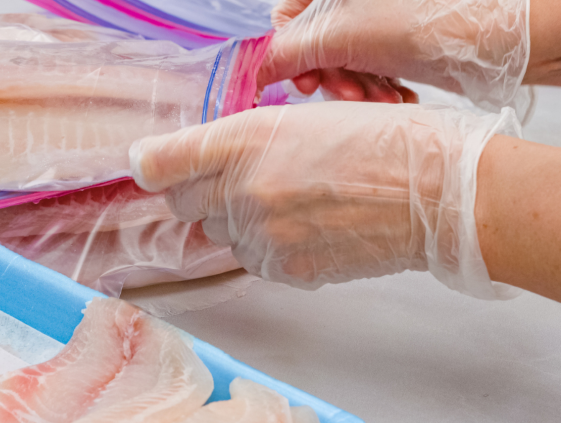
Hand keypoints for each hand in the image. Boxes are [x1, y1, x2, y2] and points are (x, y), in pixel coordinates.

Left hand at [130, 102, 520, 298]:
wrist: (436, 193)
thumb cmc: (381, 143)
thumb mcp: (303, 118)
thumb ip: (240, 140)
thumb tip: (196, 161)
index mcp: (246, 138)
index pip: (160, 162)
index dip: (153, 163)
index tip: (153, 166)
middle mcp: (245, 189)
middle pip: (182, 204)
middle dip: (201, 192)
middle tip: (240, 178)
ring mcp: (263, 235)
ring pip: (219, 235)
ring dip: (237, 220)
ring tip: (289, 201)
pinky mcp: (285, 269)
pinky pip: (252, 260)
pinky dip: (267, 247)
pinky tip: (305, 228)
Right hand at [269, 0, 417, 104]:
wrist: (481, 34)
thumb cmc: (407, 22)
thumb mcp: (332, 37)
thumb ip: (283, 55)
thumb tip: (255, 74)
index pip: (286, 17)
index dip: (289, 55)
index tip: (307, 84)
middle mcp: (351, 0)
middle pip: (317, 43)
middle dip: (333, 78)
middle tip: (350, 95)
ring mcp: (377, 15)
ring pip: (346, 59)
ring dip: (360, 88)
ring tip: (384, 99)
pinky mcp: (399, 36)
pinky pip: (375, 65)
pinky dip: (381, 86)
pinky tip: (398, 97)